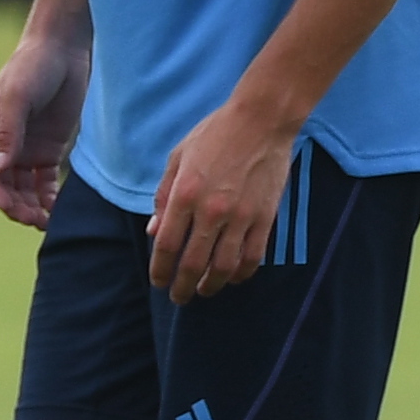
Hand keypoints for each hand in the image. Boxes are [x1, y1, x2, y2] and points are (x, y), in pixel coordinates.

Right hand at [0, 48, 84, 230]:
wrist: (63, 51)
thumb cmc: (33, 67)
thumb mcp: (17, 96)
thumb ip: (8, 133)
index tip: (7, 206)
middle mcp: (0, 144)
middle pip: (1, 184)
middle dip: (13, 205)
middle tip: (31, 220)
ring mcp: (24, 149)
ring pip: (21, 189)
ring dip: (29, 207)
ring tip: (45, 222)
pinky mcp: (47, 151)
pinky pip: (44, 183)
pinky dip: (48, 199)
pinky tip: (56, 211)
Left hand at [146, 96, 300, 297]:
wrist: (261, 121)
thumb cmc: (215, 134)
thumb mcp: (177, 158)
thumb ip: (163, 196)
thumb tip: (154, 231)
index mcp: (185, 194)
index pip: (166, 245)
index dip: (160, 270)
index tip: (158, 282)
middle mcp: (211, 211)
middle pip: (193, 264)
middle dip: (182, 287)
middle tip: (178, 297)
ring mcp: (241, 217)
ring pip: (223, 267)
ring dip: (210, 286)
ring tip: (203, 291)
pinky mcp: (265, 218)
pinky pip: (252, 257)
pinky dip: (241, 274)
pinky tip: (232, 277)